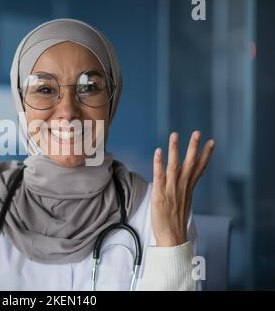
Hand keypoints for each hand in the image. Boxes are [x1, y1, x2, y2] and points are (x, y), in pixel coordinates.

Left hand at [151, 131, 214, 246]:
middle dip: (194, 147)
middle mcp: (182, 187)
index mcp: (188, 189)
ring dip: (175, 150)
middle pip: (190, 164)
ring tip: (175, 135)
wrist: (172, 238)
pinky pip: (160, 176)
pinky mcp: (160, 195)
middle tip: (198, 132)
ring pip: (175, 166)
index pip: (199, 168)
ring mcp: (171, 191)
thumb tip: (182, 180)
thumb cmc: (175, 221)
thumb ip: (183, 189)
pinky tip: (158, 151)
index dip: (205, 155)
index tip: (211, 142)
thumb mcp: (183, 202)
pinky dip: (159, 163)